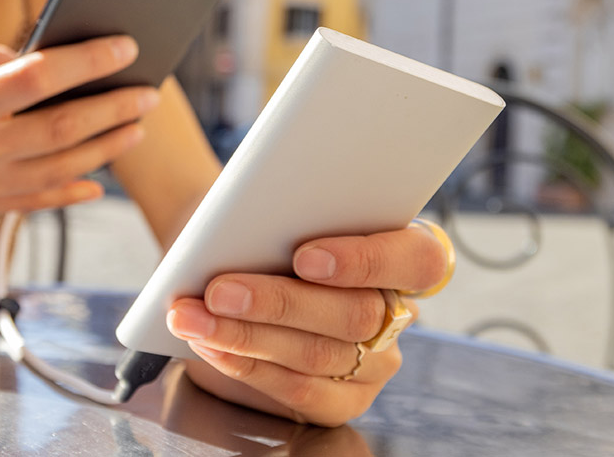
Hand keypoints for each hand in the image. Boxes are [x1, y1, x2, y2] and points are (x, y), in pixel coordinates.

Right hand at [0, 35, 159, 215]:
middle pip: (61, 131)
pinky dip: (69, 191)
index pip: (37, 80)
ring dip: (103, 149)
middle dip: (113, 108)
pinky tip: (97, 179)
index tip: (124, 44)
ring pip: (57, 171)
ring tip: (135, 125)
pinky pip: (31, 202)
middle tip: (149, 90)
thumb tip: (36, 60)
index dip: (86, 61)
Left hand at [166, 222, 450, 426]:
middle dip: (279, 302)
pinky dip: (245, 365)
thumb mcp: (279, 212)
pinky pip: (298, 390)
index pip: (419, 260)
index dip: (366, 260)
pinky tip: (209, 345)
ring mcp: (374, 364)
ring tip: (194, 317)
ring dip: (246, 335)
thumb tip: (251, 228)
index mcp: (405, 255)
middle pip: (355, 314)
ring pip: (318, 354)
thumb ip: (287, 218)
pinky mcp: (341, 401)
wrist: (230, 261)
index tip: (304, 256)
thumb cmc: (263, 229)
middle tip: (220, 290)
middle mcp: (397, 313)